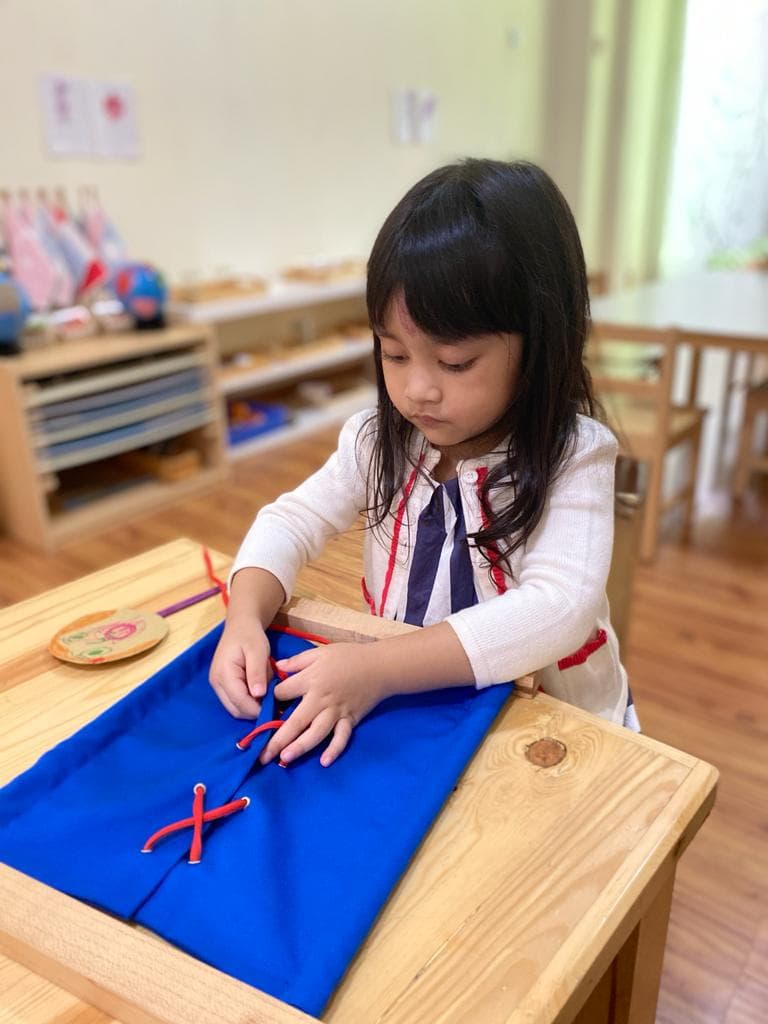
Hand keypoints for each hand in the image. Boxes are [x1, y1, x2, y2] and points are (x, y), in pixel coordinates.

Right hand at [209, 615, 271, 718]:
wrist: (241, 625)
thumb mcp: (258, 650)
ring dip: (254, 706)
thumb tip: (258, 695)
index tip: (277, 710)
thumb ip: (257, 672)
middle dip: (256, 710)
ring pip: (236, 708)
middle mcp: (216, 683)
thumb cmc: (250, 635)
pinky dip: (250, 701)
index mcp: (223, 674)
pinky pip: (237, 702)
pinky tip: (262, 691)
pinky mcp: (223, 686)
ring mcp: (218, 686)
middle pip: (237, 710)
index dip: (258, 709)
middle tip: (276, 703)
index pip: (240, 702)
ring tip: (269, 693)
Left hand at [260, 642, 386, 767]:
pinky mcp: (350, 719)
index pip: (283, 693)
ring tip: (285, 759)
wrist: (380, 666)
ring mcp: (336, 711)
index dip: (271, 700)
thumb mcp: (319, 652)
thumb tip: (276, 667)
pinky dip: (334, 750)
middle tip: (262, 754)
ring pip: (316, 733)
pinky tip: (323, 761)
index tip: (264, 708)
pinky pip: (342, 737)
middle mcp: (321, 699)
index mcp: (310, 680)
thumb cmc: (348, 656)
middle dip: (277, 739)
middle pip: (295, 721)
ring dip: (300, 747)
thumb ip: (297, 661)